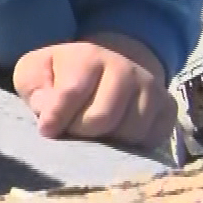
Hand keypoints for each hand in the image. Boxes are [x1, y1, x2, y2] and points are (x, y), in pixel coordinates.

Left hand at [13, 35, 170, 147]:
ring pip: (129, 133)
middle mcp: (125, 68)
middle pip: (101, 119)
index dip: (55, 119)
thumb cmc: (61, 76)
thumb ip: (34, 90)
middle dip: (80, 131)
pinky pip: (151, 140)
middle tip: (73, 128)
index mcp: (88, 56)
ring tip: (96, 130)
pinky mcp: (169, 108)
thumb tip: (49, 115)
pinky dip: (132, 146)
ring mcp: (151, 87)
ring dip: (107, 140)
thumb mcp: (35, 74)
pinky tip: (118, 134)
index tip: (46, 130)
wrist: (106, 69)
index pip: (71, 94)